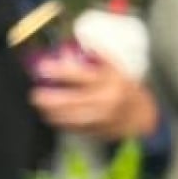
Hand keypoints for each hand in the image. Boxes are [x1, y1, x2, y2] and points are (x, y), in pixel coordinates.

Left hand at [31, 53, 159, 142]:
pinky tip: (50, 114)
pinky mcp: (96, 130)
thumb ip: (95, 59)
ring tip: (39, 102)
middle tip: (35, 92)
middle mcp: (107, 99)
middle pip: (71, 100)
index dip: (61, 70)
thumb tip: (67, 48)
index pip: (83, 74)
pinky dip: (59, 120)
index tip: (43, 66)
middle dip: (49, 97)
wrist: (142, 116)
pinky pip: (71, 127)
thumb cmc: (126, 88)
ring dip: (50, 110)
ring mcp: (102, 117)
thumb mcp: (116, 69)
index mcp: (112, 79)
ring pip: (69, 116)